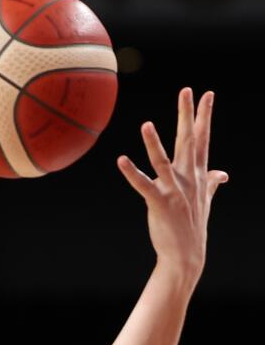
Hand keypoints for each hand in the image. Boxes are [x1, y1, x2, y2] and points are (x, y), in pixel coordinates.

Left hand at [117, 88, 227, 275]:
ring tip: (146, 124)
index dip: (203, 116)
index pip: (202, 138)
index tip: (206, 94)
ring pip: (164, 161)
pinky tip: (121, 160)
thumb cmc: (193, 226)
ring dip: (155, 143)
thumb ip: (211, 183)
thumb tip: (222, 174)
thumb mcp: (205, 200)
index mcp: (198, 174)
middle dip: (187, 115)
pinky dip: (132, 173)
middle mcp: (189, 178)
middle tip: (187, 90)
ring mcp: (175, 190)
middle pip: (188, 141)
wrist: (187, 254)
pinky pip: (144, 185)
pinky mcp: (160, 203)